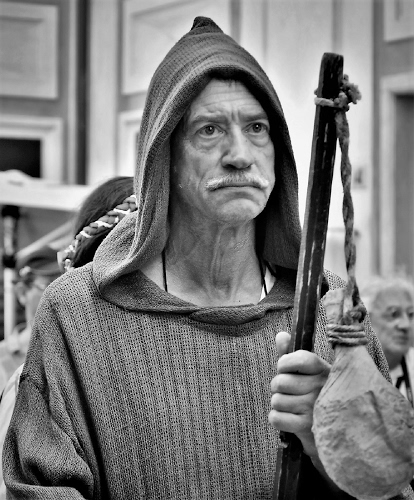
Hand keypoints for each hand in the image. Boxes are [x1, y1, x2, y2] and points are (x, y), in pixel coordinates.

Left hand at [268, 331, 330, 457]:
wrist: (332, 429)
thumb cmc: (314, 394)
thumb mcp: (307, 372)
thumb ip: (291, 353)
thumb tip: (280, 335)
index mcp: (322, 369)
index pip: (299, 358)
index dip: (284, 363)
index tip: (285, 368)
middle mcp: (321, 387)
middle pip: (280, 382)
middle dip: (278, 388)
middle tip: (288, 392)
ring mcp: (314, 408)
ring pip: (276, 401)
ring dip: (279, 404)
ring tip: (291, 406)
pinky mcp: (307, 427)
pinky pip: (276, 418)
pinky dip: (277, 419)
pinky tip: (289, 419)